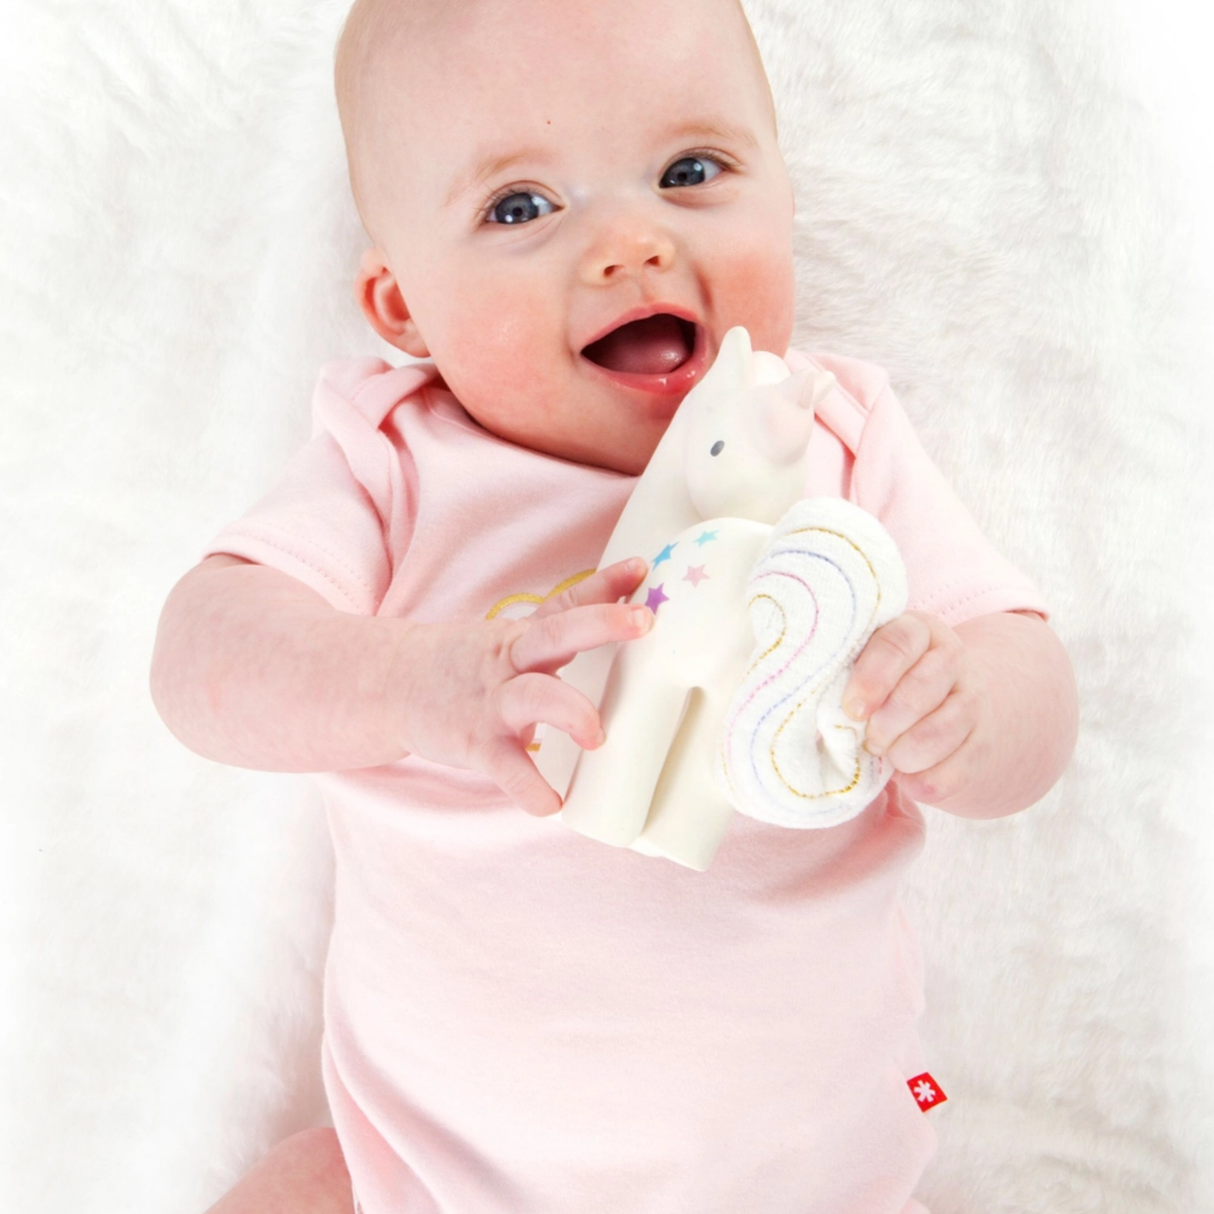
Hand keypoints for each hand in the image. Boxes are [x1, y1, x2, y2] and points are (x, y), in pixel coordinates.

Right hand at [383, 558, 651, 815]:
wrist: (391, 685)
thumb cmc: (470, 664)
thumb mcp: (515, 636)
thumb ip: (568, 620)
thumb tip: (633, 588)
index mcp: (525, 636)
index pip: (568, 603)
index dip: (605, 586)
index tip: (641, 569)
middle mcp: (511, 661)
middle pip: (556, 633)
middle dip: (600, 625)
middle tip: (643, 622)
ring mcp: (493, 701)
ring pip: (534, 696)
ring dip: (570, 710)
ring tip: (596, 735)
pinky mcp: (475, 743)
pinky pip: (506, 767)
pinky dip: (529, 788)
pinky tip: (552, 804)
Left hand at [841, 610, 989, 803]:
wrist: (947, 715)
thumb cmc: (883, 693)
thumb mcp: (865, 674)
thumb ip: (843, 683)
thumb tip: (814, 714)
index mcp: (915, 630)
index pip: (897, 643)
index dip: (872, 679)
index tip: (852, 711)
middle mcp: (951, 657)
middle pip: (918, 690)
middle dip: (886, 725)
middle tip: (870, 740)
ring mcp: (973, 697)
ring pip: (940, 731)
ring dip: (905, 754)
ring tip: (890, 757)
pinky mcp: (985, 739)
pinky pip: (959, 767)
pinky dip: (927, 782)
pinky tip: (910, 780)